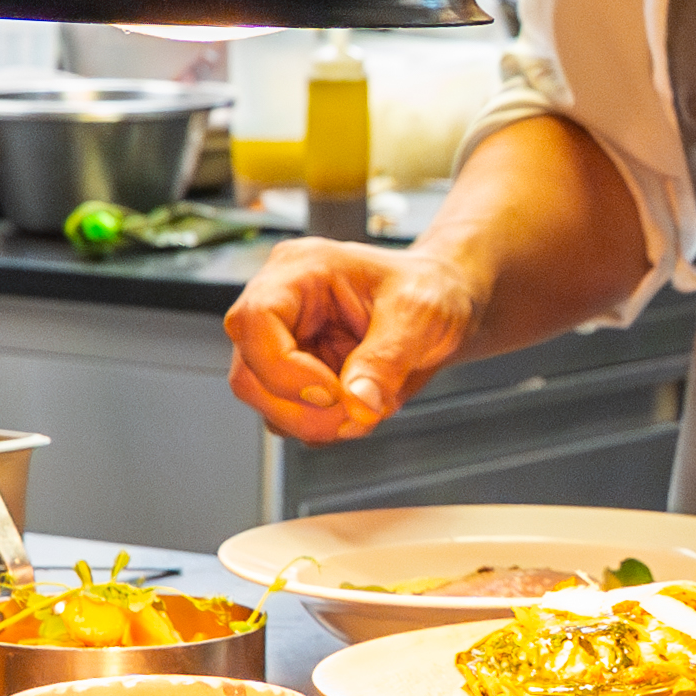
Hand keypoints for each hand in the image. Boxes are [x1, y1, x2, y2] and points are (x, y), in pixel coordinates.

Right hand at [223, 238, 477, 438]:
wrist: (447, 306)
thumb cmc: (431, 290)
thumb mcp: (420, 316)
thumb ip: (386, 360)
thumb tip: (357, 405)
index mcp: (302, 269)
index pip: (255, 321)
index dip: (284, 369)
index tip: (333, 393)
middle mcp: (282, 303)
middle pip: (248, 372)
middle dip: (298, 408)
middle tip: (354, 416)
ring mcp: (284, 341)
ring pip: (261, 401)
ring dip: (311, 422)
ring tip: (364, 410)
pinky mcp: (293, 374)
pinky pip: (284, 415)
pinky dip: (319, 426)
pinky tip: (356, 410)